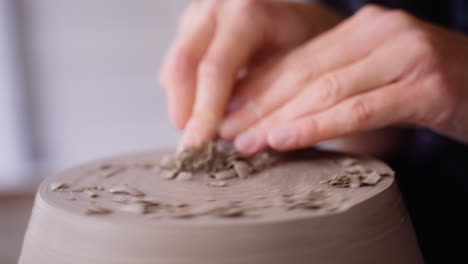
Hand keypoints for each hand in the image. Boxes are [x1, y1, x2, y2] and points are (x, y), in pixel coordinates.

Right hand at [159, 0, 340, 146]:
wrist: (291, 16)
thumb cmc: (298, 41)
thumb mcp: (293, 64)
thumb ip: (262, 94)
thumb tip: (228, 134)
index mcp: (246, 14)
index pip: (215, 68)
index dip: (205, 111)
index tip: (200, 144)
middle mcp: (215, 9)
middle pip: (183, 65)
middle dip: (184, 110)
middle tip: (191, 145)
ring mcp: (198, 15)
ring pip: (174, 66)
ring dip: (180, 104)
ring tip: (196, 132)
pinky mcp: (189, 27)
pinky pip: (174, 64)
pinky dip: (182, 93)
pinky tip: (198, 112)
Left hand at [220, 5, 467, 154]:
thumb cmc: (430, 88)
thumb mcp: (376, 77)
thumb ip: (334, 82)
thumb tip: (279, 108)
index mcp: (364, 28)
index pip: (298, 59)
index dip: (258, 87)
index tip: (227, 111)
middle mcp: (382, 32)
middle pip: (304, 73)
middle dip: (260, 104)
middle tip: (227, 131)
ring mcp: (405, 55)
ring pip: (326, 90)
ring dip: (279, 118)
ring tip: (246, 142)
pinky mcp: (425, 86)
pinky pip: (359, 109)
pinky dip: (318, 125)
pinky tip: (285, 140)